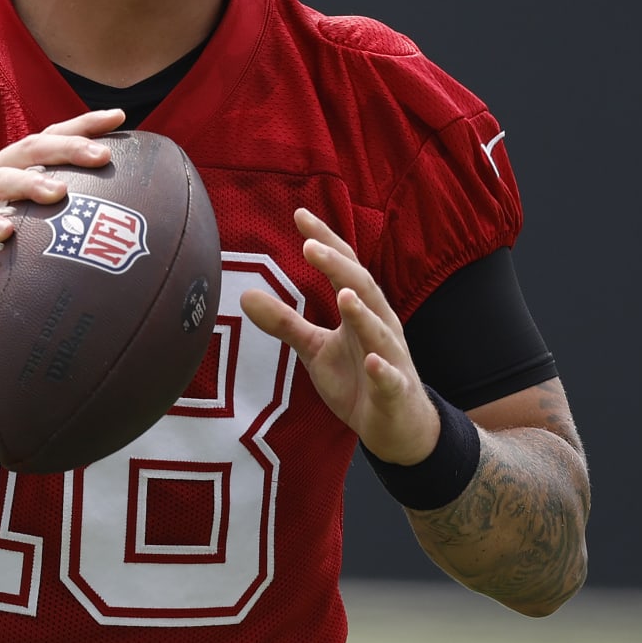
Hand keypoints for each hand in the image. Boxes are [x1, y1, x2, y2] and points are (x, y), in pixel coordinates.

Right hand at [0, 109, 123, 313]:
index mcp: (13, 166)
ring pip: (0, 180)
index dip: (83, 125)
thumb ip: (56, 213)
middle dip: (68, 148)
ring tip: (60, 192)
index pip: (51, 137)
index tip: (120, 116)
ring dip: (31, 183)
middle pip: (31, 149)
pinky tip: (6, 231)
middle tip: (101, 154)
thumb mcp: (25, 220)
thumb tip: (112, 221)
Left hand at [241, 208, 440, 463]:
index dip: (325, 241)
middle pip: (362, 288)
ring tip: (343, 295)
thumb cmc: (358, 379)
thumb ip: (286, 323)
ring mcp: (390, 358)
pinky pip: (391, 380)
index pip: (344, 267)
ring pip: (379, 331)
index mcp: (361, 311)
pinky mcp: (396, 392)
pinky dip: (383, 371)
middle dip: (338, 267)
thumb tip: (244, 295)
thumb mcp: (315, 349)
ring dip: (362, 313)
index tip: (300, 215)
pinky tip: (372, 362)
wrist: (397, 427)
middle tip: (309, 245)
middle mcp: (380, 326)